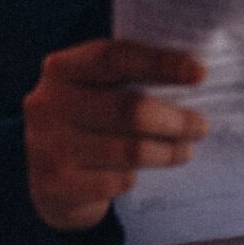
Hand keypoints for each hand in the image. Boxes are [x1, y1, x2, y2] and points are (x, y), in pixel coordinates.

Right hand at [24, 39, 207, 231]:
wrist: (42, 178)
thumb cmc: (87, 120)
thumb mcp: (97, 89)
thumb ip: (131, 78)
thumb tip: (196, 78)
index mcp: (63, 68)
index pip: (115, 57)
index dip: (160, 63)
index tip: (200, 73)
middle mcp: (48, 104)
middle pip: (129, 109)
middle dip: (176, 120)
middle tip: (202, 126)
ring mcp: (47, 147)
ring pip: (129, 150)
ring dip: (167, 152)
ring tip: (186, 150)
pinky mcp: (55, 187)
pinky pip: (116, 181)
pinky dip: (137, 176)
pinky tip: (143, 172)